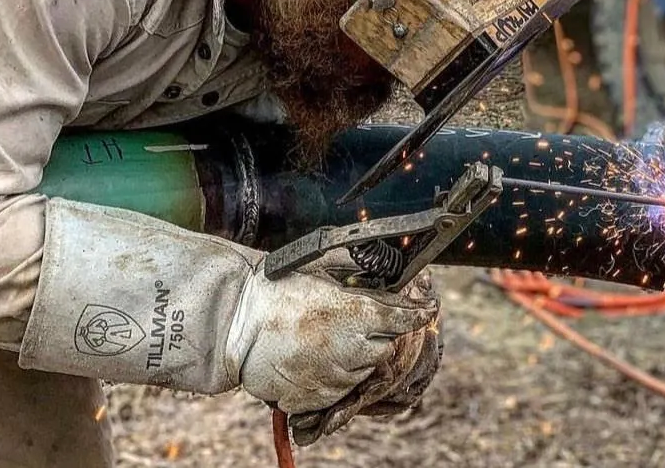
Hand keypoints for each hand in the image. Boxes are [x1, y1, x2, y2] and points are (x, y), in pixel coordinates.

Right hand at [227, 251, 439, 416]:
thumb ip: (357, 269)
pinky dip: (335, 375)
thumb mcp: (322, 266)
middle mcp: (350, 348)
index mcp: (355, 313)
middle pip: (385, 346)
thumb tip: (384, 267)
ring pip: (363, 370)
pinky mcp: (316, 397)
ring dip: (357, 356)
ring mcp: (333, 377)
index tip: (428, 308)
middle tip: (360, 320)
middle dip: (379, 333)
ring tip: (329, 338)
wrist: (236, 323)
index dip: (419, 312)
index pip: (403, 316)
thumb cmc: (278, 288)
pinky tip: (316, 357)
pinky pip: (339, 389)